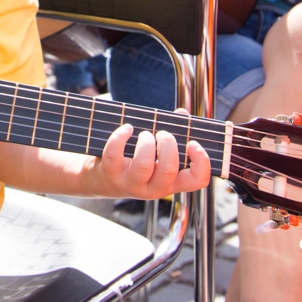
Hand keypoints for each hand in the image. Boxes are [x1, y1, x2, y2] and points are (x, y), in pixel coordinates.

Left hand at [86, 124, 209, 197]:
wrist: (100, 180)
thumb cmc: (134, 162)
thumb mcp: (156, 155)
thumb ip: (173, 134)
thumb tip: (182, 113)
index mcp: (171, 183)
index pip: (197, 181)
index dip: (201, 162)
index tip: (193, 143)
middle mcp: (154, 188)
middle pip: (168, 170)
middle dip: (168, 145)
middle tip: (163, 134)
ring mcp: (131, 183)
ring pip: (143, 165)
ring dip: (146, 143)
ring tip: (144, 134)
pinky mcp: (110, 174)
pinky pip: (115, 154)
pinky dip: (120, 137)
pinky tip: (126, 128)